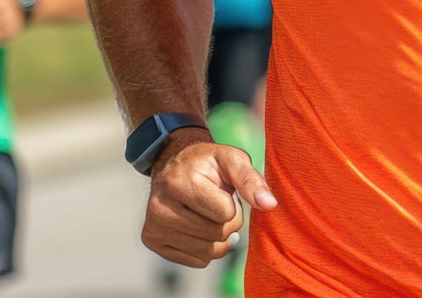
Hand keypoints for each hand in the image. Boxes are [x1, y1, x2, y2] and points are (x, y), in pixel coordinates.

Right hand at [143, 130, 276, 267]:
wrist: (173, 161)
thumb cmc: (208, 162)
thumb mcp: (232, 159)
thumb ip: (251, 180)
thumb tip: (269, 204)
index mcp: (179, 182)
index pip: (225, 214)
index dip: (234, 206)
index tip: (224, 193)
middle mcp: (160, 206)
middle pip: (216, 234)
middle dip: (227, 222)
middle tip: (216, 203)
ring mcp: (154, 225)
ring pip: (207, 251)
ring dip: (218, 236)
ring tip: (207, 213)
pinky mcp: (152, 240)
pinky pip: (196, 261)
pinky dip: (206, 248)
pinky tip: (198, 226)